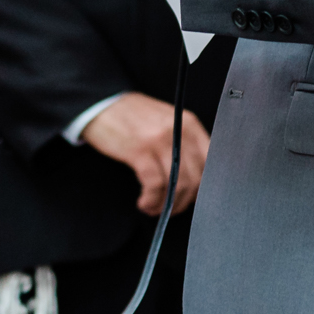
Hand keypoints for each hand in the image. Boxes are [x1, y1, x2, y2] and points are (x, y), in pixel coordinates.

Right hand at [81, 91, 209, 215]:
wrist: (102, 104)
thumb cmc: (133, 117)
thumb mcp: (167, 122)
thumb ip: (183, 143)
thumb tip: (196, 178)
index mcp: (189, 124)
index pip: (211, 162)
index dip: (204, 186)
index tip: (192, 197)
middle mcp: (179, 131)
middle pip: (196, 178)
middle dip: (184, 201)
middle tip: (172, 208)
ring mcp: (160, 140)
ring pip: (177, 185)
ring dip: (167, 205)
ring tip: (155, 208)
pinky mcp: (140, 150)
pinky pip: (154, 185)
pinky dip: (151, 200)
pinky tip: (144, 202)